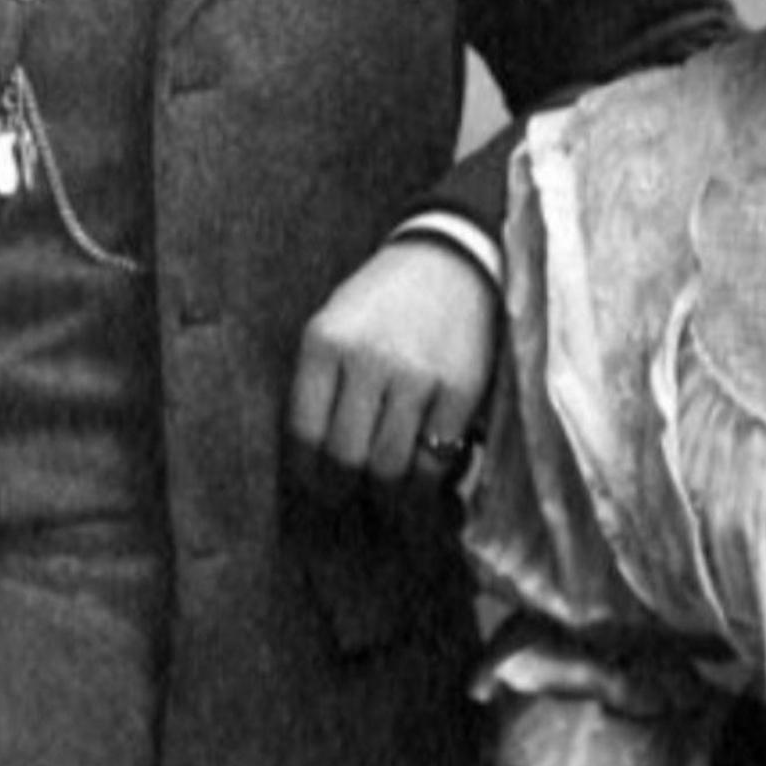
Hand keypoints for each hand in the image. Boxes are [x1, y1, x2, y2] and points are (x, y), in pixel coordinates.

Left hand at [288, 236, 497, 485]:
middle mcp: (368, 359)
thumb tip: (311, 471)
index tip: (313, 491)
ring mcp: (418, 375)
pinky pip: (436, 462)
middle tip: (346, 503)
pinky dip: (428, 486)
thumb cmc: (381, 305)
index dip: (306, 478)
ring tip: (383, 504)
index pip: (303, 437)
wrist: (451, 262)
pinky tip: (421, 485)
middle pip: (346, 460)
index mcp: (324, 342)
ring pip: (391, 470)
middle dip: (342, 494)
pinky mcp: (462, 390)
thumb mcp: (334, 328)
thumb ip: (319, 388)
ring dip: (386, 500)